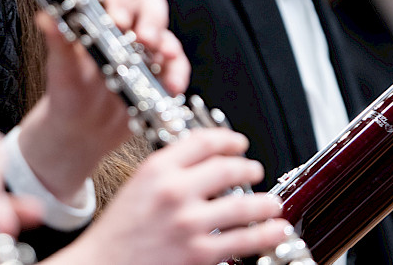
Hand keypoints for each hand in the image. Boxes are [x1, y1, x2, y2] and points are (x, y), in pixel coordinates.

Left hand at [16, 0, 188, 200]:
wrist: (81, 131)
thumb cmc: (68, 92)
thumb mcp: (62, 68)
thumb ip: (58, 41)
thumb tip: (45, 17)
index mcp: (98, 15)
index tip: (117, 20)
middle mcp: (126, 25)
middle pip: (148, 5)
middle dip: (151, 20)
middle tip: (145, 39)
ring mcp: (146, 48)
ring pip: (165, 32)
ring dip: (167, 44)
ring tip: (164, 59)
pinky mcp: (160, 70)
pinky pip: (176, 65)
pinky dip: (177, 73)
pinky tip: (171, 86)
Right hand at [49, 129, 291, 264]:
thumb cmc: (117, 232)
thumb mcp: (137, 186)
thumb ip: (168, 171)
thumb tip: (206, 161)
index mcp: (157, 170)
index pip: (203, 142)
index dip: (228, 139)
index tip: (239, 143)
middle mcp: (174, 192)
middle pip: (228, 169)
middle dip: (250, 169)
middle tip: (256, 171)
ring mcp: (188, 223)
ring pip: (242, 206)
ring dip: (265, 203)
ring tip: (273, 203)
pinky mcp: (198, 254)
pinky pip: (242, 241)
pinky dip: (265, 234)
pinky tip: (275, 230)